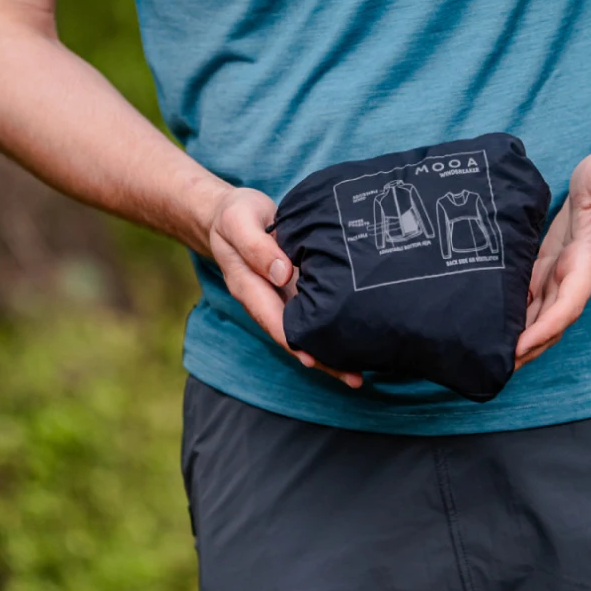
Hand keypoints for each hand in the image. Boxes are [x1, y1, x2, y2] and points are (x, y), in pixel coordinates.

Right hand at [206, 186, 362, 387]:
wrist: (230, 213)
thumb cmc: (235, 215)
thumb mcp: (238, 222)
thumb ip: (256, 246)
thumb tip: (282, 273)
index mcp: (249, 287)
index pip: (273, 321)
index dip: (294, 343)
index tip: (315, 359)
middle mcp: (266, 299)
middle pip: (293, 337)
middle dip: (321, 359)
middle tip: (355, 378)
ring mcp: (281, 296)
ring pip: (305, 331)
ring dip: (330, 352)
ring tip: (360, 374)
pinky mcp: (295, 288)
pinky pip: (312, 313)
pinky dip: (331, 328)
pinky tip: (355, 339)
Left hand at [514, 138, 590, 367]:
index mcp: (590, 259)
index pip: (570, 302)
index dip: (547, 327)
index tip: (522, 346)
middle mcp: (577, 272)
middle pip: (553, 319)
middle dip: (529, 346)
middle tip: (496, 367)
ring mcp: (564, 270)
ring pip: (542, 313)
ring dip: (521, 337)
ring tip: (491, 356)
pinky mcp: (551, 262)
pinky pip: (535, 296)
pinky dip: (518, 314)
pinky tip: (495, 325)